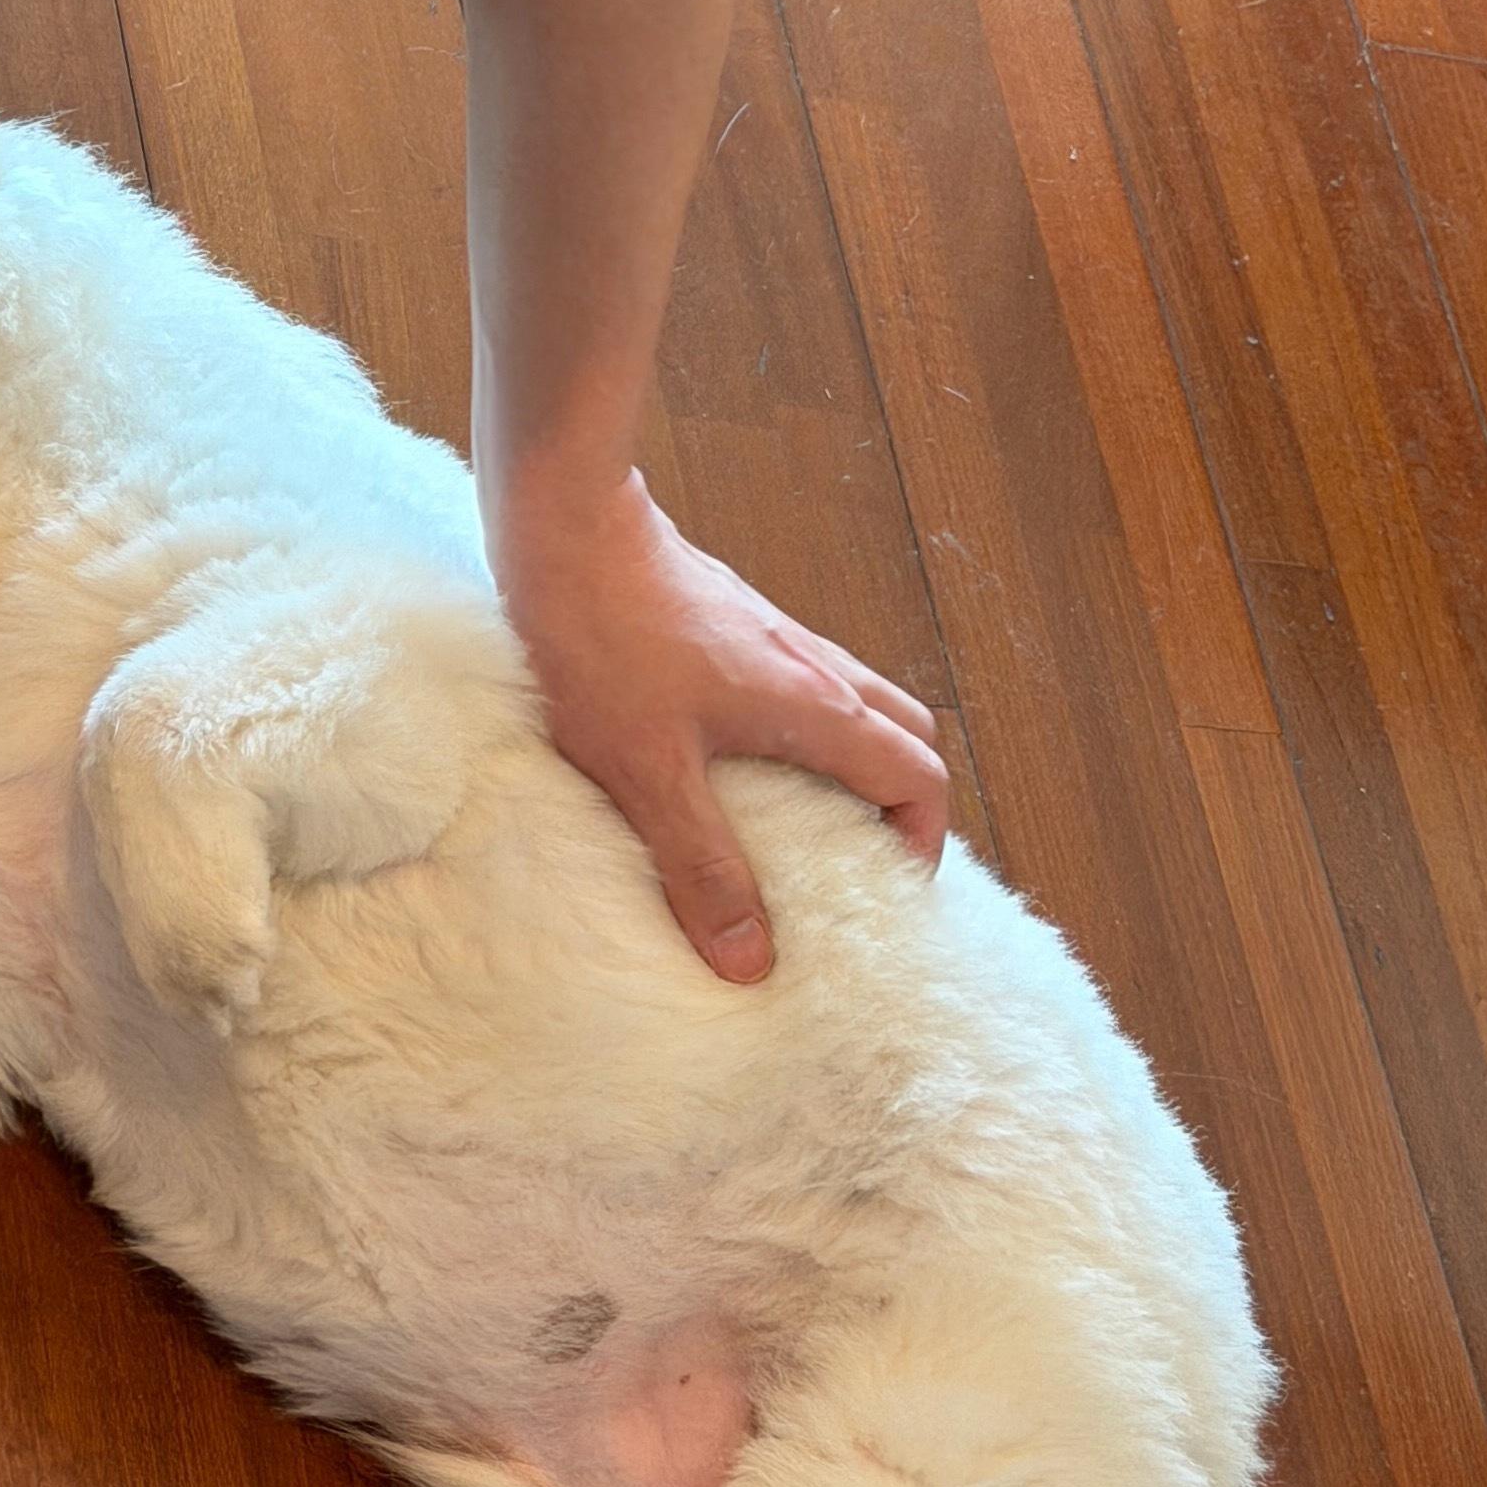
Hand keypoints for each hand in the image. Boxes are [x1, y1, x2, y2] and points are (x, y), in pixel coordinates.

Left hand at [491, 469, 949, 981]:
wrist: (564, 527)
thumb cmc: (604, 641)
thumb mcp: (649, 773)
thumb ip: (702, 865)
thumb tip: (752, 960)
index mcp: (817, 707)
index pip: (918, 776)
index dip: (921, 842)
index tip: (886, 891)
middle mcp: (814, 667)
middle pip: (904, 733)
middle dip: (901, 802)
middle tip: (854, 861)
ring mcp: (775, 638)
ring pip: (854, 704)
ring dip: (848, 764)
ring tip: (791, 825)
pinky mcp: (733, 623)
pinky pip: (798, 685)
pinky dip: (798, 733)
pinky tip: (728, 765)